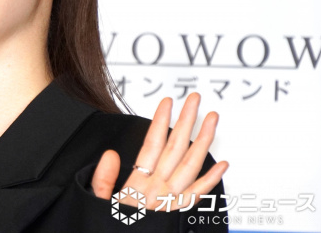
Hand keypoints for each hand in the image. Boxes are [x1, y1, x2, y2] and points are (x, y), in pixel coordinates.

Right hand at [90, 93, 227, 209]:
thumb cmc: (109, 228)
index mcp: (137, 185)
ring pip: (191, 166)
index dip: (160, 122)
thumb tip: (111, 155)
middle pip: (176, 149)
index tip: (167, 102)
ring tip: (213, 119)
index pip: (151, 145)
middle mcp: (157, 190)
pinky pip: (199, 196)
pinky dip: (212, 180)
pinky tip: (223, 164)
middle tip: (196, 100)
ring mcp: (169, 201)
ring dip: (204, 142)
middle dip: (187, 121)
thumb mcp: (97, 205)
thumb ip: (104, 180)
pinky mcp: (176, 214)